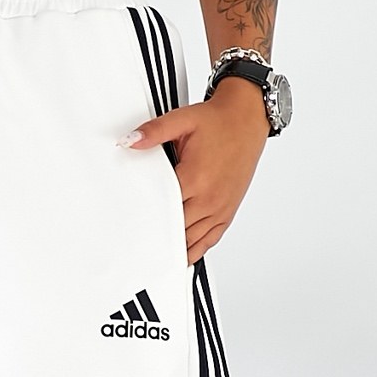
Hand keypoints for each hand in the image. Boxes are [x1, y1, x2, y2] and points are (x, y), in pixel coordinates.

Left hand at [120, 75, 268, 263]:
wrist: (247, 119)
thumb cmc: (219, 122)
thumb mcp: (182, 120)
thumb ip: (154, 132)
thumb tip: (129, 141)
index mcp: (195, 178)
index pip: (163, 210)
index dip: (146, 221)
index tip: (132, 229)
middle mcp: (209, 198)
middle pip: (176, 230)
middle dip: (159, 236)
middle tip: (138, 247)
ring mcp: (220, 207)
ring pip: (192, 240)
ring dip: (175, 247)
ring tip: (155, 258)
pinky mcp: (228, 211)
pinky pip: (210, 239)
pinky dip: (195, 249)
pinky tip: (183, 256)